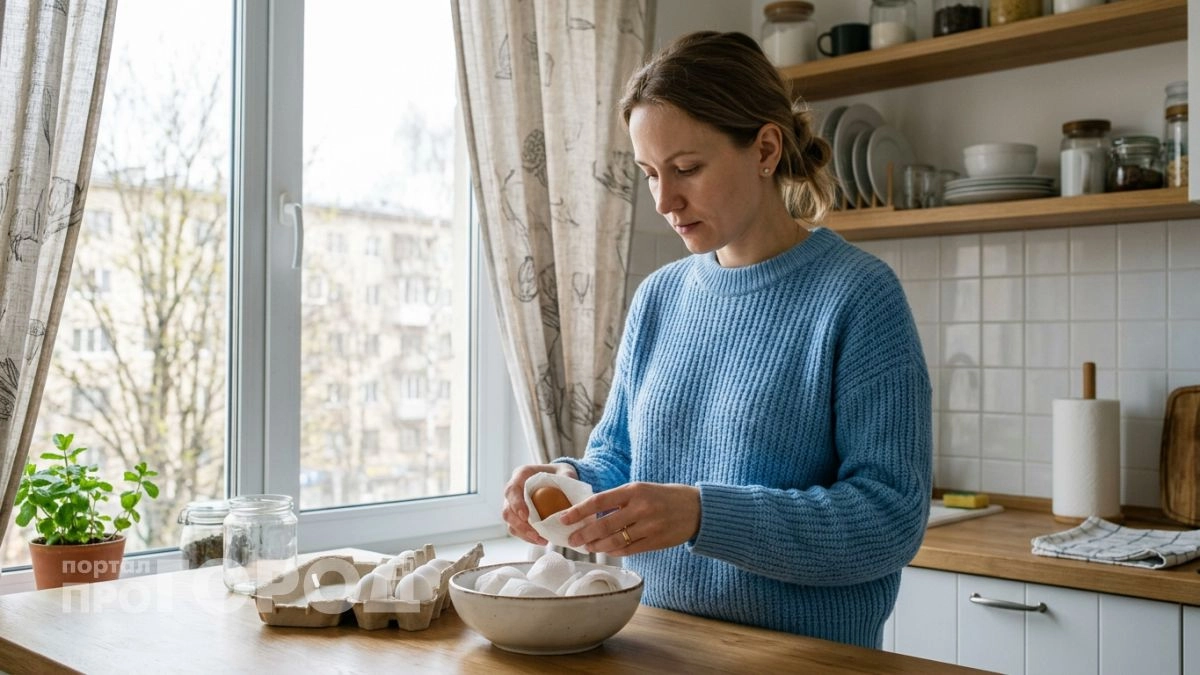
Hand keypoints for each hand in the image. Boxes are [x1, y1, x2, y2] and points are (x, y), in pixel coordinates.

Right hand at [502, 462, 577, 544]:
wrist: (559, 478)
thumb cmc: (561, 474)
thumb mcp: (566, 472)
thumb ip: (567, 477)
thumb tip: (571, 491)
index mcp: (521, 475)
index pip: (512, 490)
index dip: (516, 504)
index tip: (526, 516)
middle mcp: (514, 490)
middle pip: (507, 510)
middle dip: (519, 525)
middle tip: (536, 534)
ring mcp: (514, 504)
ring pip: (510, 522)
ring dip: (524, 534)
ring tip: (541, 540)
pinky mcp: (518, 516)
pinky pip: (518, 529)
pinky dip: (528, 537)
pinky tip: (542, 540)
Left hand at [560, 482, 699, 555]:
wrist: (698, 509)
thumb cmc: (664, 496)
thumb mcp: (642, 489)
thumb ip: (619, 499)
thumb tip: (591, 512)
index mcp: (634, 490)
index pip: (599, 501)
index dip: (579, 511)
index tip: (563, 518)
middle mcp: (640, 508)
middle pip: (603, 525)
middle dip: (583, 534)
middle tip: (571, 540)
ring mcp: (648, 527)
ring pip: (614, 540)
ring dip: (596, 545)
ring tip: (586, 546)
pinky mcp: (655, 542)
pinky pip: (628, 549)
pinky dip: (613, 551)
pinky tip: (605, 550)